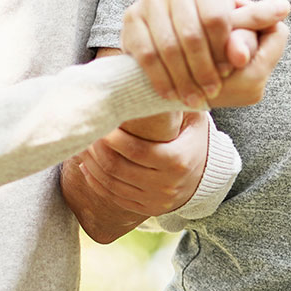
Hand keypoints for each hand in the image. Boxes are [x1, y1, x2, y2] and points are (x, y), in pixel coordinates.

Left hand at [62, 109, 212, 226]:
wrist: (206, 174)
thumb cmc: (193, 137)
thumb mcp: (193, 118)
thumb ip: (176, 101)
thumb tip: (152, 80)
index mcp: (178, 160)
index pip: (136, 151)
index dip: (113, 139)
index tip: (101, 124)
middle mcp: (167, 185)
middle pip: (119, 169)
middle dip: (97, 151)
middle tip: (87, 133)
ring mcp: (156, 200)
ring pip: (112, 185)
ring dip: (92, 166)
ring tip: (83, 147)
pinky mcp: (147, 210)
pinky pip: (115, 198)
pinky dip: (96, 183)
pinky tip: (87, 167)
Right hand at [123, 0, 289, 107]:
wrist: (165, 50)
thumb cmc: (210, 41)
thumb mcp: (236, 31)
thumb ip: (256, 24)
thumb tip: (284, 8)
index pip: (218, 18)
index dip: (226, 48)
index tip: (233, 71)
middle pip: (192, 35)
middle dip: (205, 70)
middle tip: (214, 94)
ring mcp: (149, 0)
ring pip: (169, 47)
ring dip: (184, 80)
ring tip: (196, 100)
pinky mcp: (130, 19)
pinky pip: (146, 55)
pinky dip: (162, 79)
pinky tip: (172, 96)